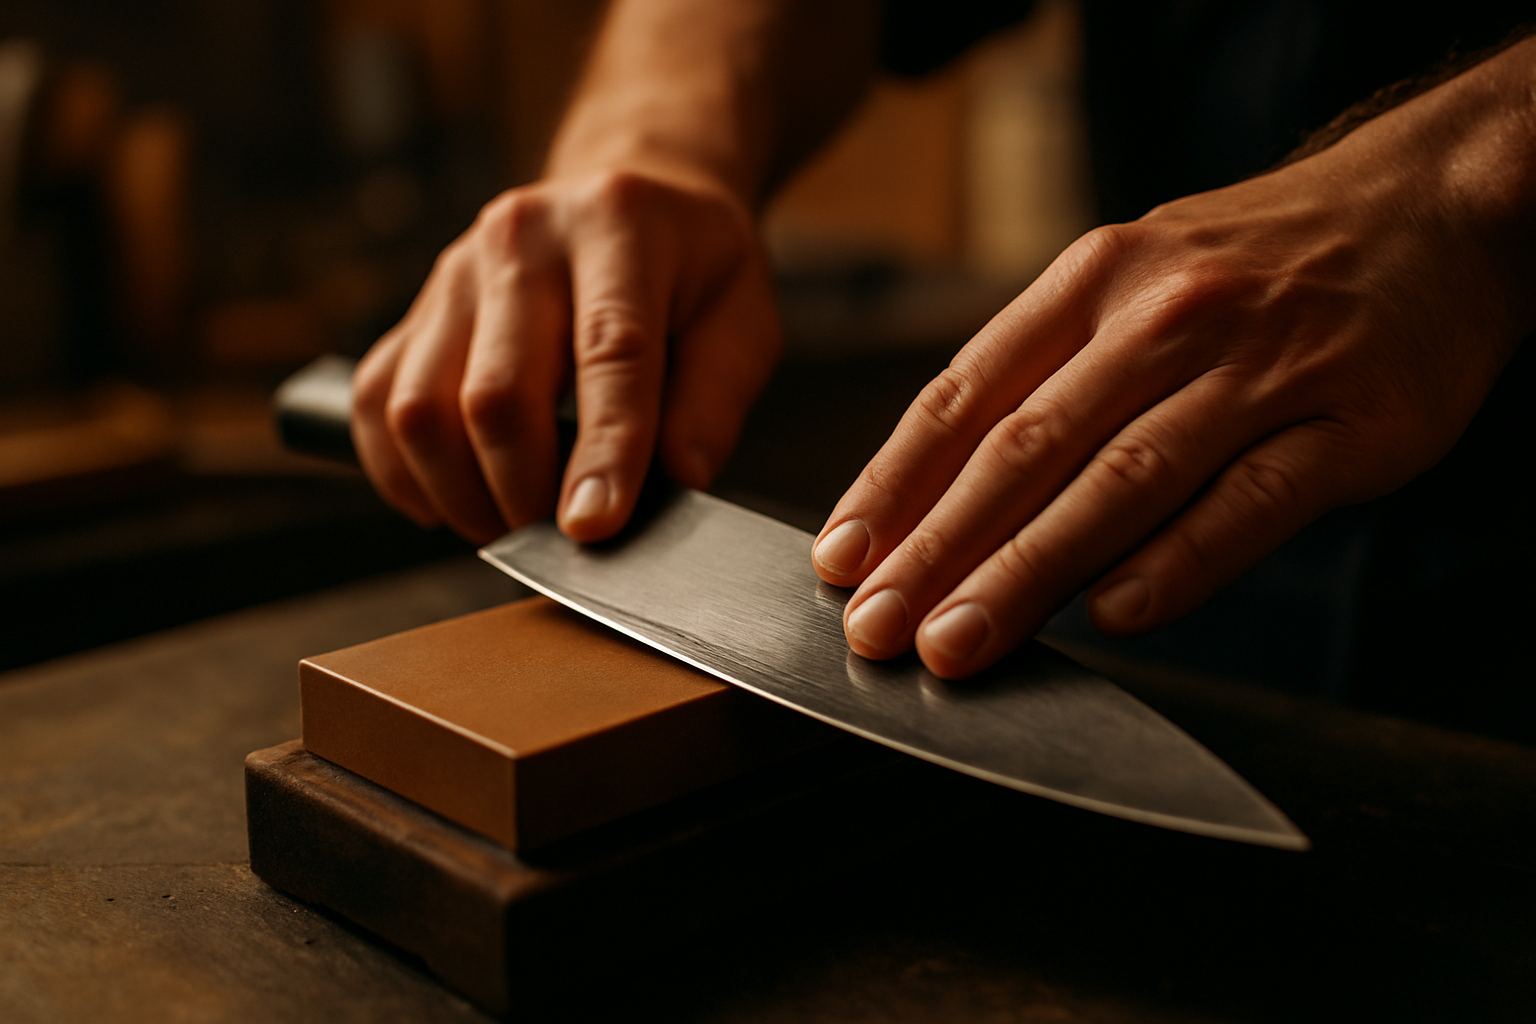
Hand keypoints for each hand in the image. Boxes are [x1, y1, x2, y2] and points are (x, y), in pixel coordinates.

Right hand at [352, 170, 781, 543]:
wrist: (631, 200)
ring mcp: (454, 272)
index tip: (595, 527)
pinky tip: (459, 496)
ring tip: (515, 521)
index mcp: (618, 226)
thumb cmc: (693, 272)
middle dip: (526, 492)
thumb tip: (675, 483)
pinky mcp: (413, 311)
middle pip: (495, 394)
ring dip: (463, 494)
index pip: (609, 353)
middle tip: (564, 538)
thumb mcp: (743, 320)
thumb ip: (713, 403)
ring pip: (419, 410)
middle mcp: (522, 237)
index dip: (604, 452)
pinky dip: (408, 476)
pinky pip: (377, 409)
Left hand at [812, 51, 1534, 677]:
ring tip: (960, 641)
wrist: (1431, 210)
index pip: (966, 393)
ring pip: (1123, 481)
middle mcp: (1163, 317)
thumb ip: (1047, 376)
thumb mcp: (1134, 279)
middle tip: (879, 628)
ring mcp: (1258, 368)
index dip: (893, 483)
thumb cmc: (1253, 268)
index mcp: (1094, 281)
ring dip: (1028, 571)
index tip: (841, 560)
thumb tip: (941, 498)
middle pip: (1027, 448)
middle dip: (938, 547)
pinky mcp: (1349, 423)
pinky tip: (1116, 618)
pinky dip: (1178, 563)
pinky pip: (1249, 504)